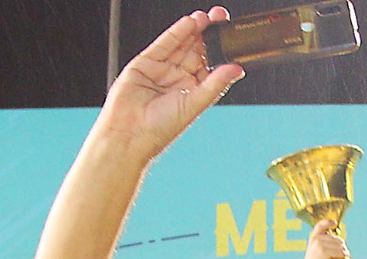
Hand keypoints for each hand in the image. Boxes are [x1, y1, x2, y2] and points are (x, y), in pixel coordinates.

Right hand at [99, 7, 242, 158]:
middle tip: (220, 19)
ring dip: (194, 30)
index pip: (209, 65)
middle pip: (196, 51)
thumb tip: (237, 70)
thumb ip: (215, 84)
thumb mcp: (194, 104)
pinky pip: (164, 44)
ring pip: (181, 45)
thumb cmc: (160, 129)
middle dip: (208, 35)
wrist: (129, 133)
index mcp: (193, 92)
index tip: (230, 37)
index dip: (220, 50)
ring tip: (206, 18)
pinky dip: (176, 33)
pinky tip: (188, 23)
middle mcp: (178, 80)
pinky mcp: (145, 63)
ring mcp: (162, 70)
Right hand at [300, 220, 348, 258]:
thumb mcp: (314, 247)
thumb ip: (323, 240)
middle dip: (341, 243)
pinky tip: (345, 255)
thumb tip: (339, 239)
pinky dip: (343, 253)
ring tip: (345, 253)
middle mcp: (316, 238)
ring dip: (344, 249)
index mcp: (313, 236)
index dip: (328, 222)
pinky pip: (338, 251)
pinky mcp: (324, 252)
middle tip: (344, 249)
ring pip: (339, 244)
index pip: (320, 225)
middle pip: (335, 237)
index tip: (335, 223)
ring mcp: (319, 244)